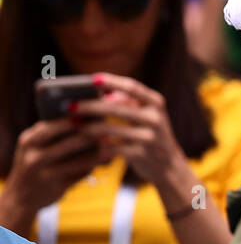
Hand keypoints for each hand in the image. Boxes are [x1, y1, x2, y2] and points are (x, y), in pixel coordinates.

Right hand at [0, 118, 111, 229]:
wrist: (21, 196)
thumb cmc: (37, 162)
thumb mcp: (36, 145)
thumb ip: (55, 131)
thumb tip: (90, 117)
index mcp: (29, 140)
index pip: (53, 125)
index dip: (76, 118)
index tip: (94, 113)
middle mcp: (33, 156)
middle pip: (68, 142)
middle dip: (91, 135)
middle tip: (109, 128)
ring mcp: (44, 174)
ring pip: (78, 161)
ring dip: (98, 153)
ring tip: (113, 145)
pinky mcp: (56, 187)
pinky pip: (80, 174)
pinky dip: (94, 166)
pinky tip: (106, 160)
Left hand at [75, 73, 191, 199]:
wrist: (168, 164)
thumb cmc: (149, 133)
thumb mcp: (145, 114)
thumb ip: (126, 101)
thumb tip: (99, 91)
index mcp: (156, 102)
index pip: (132, 87)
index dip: (112, 81)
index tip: (92, 78)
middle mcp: (155, 118)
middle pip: (116, 108)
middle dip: (91, 106)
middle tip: (69, 105)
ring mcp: (150, 137)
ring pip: (111, 129)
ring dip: (88, 126)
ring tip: (73, 124)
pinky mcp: (141, 155)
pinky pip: (112, 148)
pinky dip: (96, 145)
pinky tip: (83, 143)